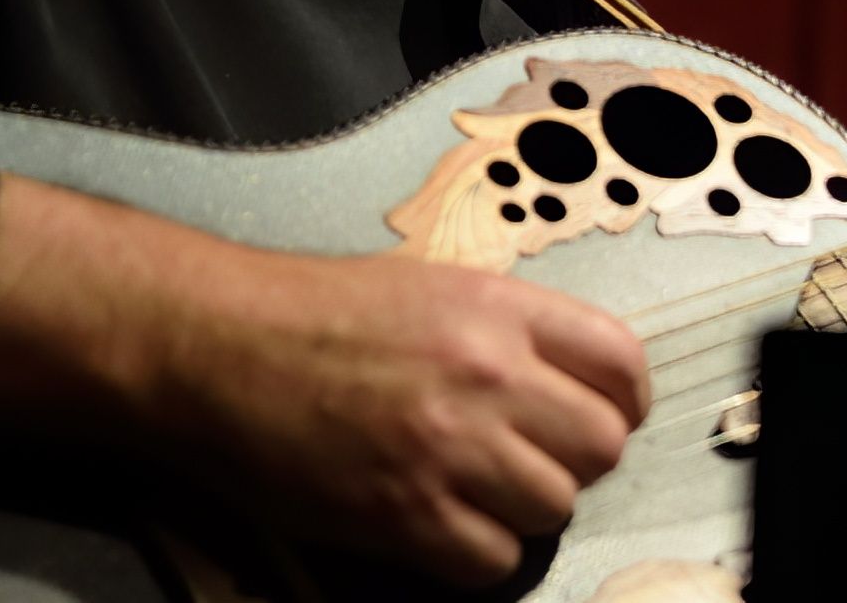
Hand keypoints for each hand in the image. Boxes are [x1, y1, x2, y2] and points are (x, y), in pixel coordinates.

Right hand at [0, 173, 649, 588]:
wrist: (224, 346)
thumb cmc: (314, 310)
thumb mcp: (429, 285)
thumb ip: (507, 325)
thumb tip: (567, 374)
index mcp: (497, 307)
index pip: (620, 361)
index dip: (622, 396)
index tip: (604, 410)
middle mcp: (486, 373)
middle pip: (601, 444)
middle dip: (575, 455)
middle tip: (533, 453)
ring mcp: (449, 447)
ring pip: (556, 505)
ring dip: (527, 505)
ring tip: (480, 486)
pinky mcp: (406, 514)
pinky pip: (495, 560)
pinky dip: (480, 552)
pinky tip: (445, 522)